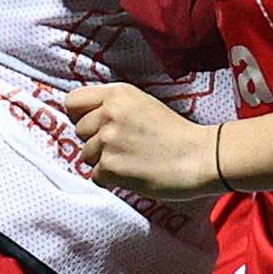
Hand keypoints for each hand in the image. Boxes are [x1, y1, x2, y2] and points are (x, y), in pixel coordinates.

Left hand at [65, 83, 218, 199]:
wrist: (199, 157)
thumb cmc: (175, 132)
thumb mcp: (143, 103)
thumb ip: (114, 106)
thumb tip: (85, 119)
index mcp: (117, 93)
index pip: (72, 102)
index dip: (81, 115)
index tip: (94, 125)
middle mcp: (108, 113)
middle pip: (79, 131)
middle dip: (95, 141)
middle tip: (123, 146)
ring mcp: (108, 140)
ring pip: (85, 155)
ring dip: (103, 162)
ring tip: (130, 160)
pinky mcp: (110, 167)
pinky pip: (95, 176)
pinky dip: (111, 179)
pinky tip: (132, 173)